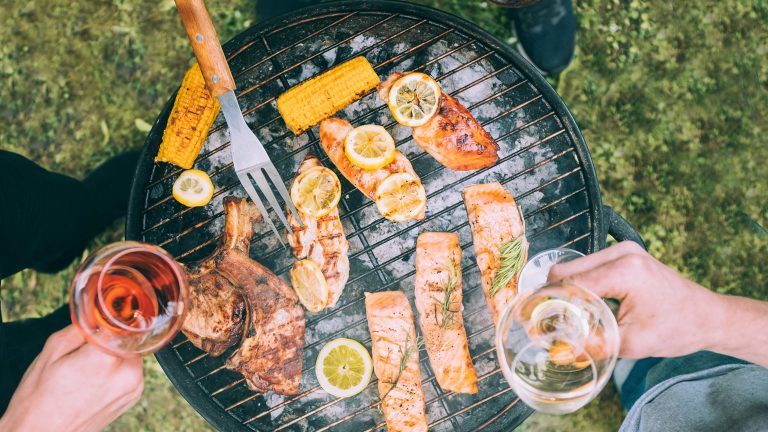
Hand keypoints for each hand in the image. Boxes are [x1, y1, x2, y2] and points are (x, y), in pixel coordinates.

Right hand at [0, 325, 143, 431]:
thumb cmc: (39, 401)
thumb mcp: (51, 352)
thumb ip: (80, 328)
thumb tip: (97, 316)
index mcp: (106, 359)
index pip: (120, 323)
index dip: (108, 319)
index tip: (101, 319)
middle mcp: (126, 374)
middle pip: (127, 339)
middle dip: (109, 339)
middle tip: (85, 351)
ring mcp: (133, 387)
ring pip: (129, 354)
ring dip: (114, 355)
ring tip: (87, 371)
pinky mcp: (134, 397)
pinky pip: (130, 371)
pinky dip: (117, 370)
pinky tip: (95, 381)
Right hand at [547, 241, 721, 358]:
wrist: (707, 316)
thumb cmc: (678, 328)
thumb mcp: (634, 343)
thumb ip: (595, 344)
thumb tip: (561, 349)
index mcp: (624, 270)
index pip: (571, 283)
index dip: (546, 301)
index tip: (528, 316)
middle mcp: (621, 253)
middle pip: (566, 269)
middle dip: (551, 294)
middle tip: (541, 318)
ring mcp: (623, 250)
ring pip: (574, 267)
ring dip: (566, 290)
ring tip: (563, 315)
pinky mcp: (623, 254)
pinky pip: (588, 267)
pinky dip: (579, 285)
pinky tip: (581, 305)